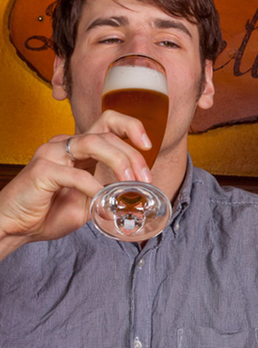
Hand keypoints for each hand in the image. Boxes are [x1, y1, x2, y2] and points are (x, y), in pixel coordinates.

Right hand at [0, 110, 152, 252]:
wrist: (16, 228)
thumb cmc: (49, 212)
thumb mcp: (90, 200)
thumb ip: (110, 190)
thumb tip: (137, 192)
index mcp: (79, 148)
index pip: (108, 121)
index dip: (131, 127)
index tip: (148, 145)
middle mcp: (65, 144)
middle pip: (107, 133)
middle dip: (132, 154)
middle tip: (145, 178)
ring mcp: (51, 154)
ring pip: (93, 142)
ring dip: (118, 161)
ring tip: (130, 182)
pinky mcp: (41, 170)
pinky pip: (74, 174)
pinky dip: (93, 186)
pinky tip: (101, 199)